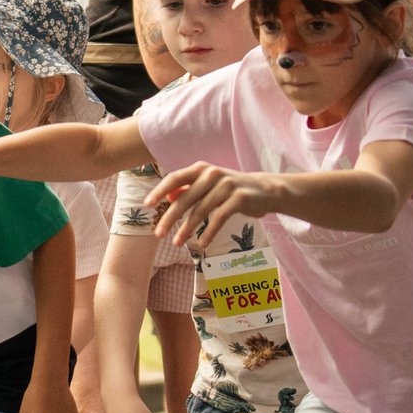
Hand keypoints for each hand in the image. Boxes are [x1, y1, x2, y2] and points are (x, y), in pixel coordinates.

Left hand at [147, 163, 279, 252]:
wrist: (265, 189)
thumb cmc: (231, 188)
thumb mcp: (209, 185)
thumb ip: (189, 188)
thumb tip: (167, 197)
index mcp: (201, 169)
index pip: (175, 178)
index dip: (159, 191)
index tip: (147, 205)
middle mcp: (212, 174)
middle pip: (185, 198)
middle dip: (170, 218)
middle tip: (158, 234)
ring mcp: (227, 185)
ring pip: (200, 210)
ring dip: (187, 229)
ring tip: (177, 243)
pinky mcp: (239, 198)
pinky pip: (219, 218)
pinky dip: (209, 232)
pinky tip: (202, 244)